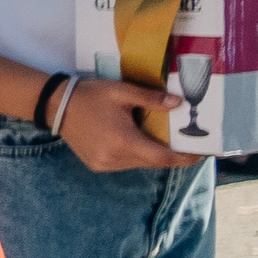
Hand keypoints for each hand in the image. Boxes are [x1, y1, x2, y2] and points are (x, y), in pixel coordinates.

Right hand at [57, 78, 201, 173]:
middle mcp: (115, 158)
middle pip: (152, 162)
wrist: (56, 106)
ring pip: (139, 164)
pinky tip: (136, 142)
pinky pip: (125, 164)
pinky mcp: (96, 164)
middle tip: (187, 145)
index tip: (201, 154)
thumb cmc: (90, 96)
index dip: (184, 158)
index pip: (162, 157)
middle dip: (171, 155)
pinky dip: (135, 156)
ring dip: (152, 155)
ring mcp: (104, 164)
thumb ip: (151, 99)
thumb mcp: (122, 92)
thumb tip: (179, 103)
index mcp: (124, 141)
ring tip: (162, 141)